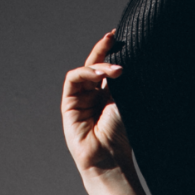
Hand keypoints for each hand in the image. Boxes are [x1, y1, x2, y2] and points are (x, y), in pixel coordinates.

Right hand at [61, 30, 131, 176]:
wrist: (110, 157)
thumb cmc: (121, 135)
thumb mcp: (126, 102)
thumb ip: (121, 83)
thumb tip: (123, 61)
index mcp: (108, 96)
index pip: (107, 69)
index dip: (110, 52)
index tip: (120, 37)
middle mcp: (93, 97)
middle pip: (94, 66)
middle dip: (103, 49)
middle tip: (113, 37)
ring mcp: (79, 100)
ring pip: (84, 71)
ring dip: (99, 66)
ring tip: (115, 70)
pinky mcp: (68, 105)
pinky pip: (73, 80)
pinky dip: (86, 73)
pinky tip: (100, 75)